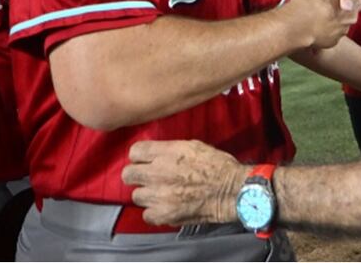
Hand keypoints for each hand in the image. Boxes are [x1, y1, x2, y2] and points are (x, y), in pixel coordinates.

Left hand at [123, 139, 244, 225]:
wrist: (232, 190)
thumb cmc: (219, 166)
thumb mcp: (194, 146)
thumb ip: (170, 149)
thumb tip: (156, 154)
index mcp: (167, 152)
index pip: (135, 152)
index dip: (139, 157)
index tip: (145, 161)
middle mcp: (158, 172)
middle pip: (128, 174)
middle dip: (137, 176)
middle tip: (149, 179)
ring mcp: (159, 195)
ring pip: (136, 196)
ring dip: (148, 195)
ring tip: (162, 195)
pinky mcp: (164, 214)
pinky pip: (146, 215)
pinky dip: (155, 213)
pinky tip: (166, 208)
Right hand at [293, 0, 360, 49]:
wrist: (302, 22)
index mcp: (355, 2)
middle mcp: (351, 19)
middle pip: (347, 11)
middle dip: (338, 7)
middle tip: (324, 1)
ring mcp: (340, 33)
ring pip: (336, 24)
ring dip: (328, 19)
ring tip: (314, 12)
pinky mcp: (328, 43)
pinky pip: (325, 35)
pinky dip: (319, 30)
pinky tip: (309, 23)